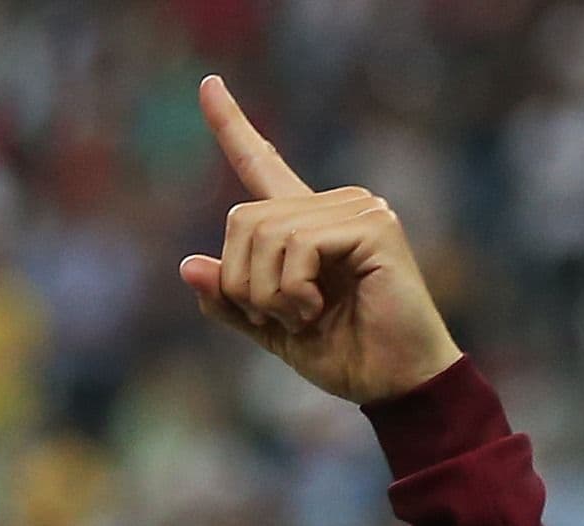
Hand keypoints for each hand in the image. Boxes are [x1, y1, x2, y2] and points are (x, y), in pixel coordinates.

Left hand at [177, 73, 463, 406]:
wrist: (395, 382)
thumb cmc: (343, 354)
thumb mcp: (269, 330)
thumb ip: (230, 300)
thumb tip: (188, 264)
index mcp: (305, 224)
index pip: (260, 164)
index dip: (231, 126)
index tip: (208, 84)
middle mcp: (332, 205)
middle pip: (241, 219)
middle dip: (243, 284)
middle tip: (281, 318)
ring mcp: (357, 209)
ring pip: (263, 234)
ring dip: (268, 295)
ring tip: (307, 316)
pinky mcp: (372, 225)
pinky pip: (296, 248)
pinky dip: (292, 292)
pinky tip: (320, 310)